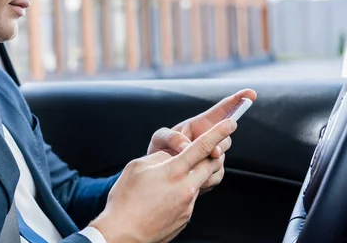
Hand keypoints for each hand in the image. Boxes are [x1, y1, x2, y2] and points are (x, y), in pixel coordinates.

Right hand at [90, 119, 236, 242]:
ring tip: (172, 177)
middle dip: (213, 154)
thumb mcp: (137, 167)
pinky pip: (190, 198)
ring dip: (195, 174)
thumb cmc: (125, 199)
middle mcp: (186, 188)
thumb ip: (159, 157)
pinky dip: (183, 191)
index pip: (202, 147)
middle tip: (210, 147)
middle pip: (210, 165)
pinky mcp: (186, 217)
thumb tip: (170, 157)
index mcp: (173, 171)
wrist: (124, 233)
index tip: (231, 124)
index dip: (218, 133)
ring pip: (200, 182)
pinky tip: (164, 196)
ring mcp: (188, 205)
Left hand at [147, 89, 256, 192]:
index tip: (251, 94)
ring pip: (221, 158)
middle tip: (213, 152)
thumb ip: (171, 138)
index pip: (222, 110)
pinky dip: (205, 178)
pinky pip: (216, 175)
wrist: (158, 174)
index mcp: (200, 125)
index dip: (237, 100)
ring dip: (208, 163)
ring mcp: (214, 156)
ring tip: (188, 167)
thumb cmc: (160, 149)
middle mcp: (210, 138)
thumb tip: (186, 147)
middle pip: (226, 137)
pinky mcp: (213, 172)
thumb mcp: (160, 138)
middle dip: (221, 143)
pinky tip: (191, 179)